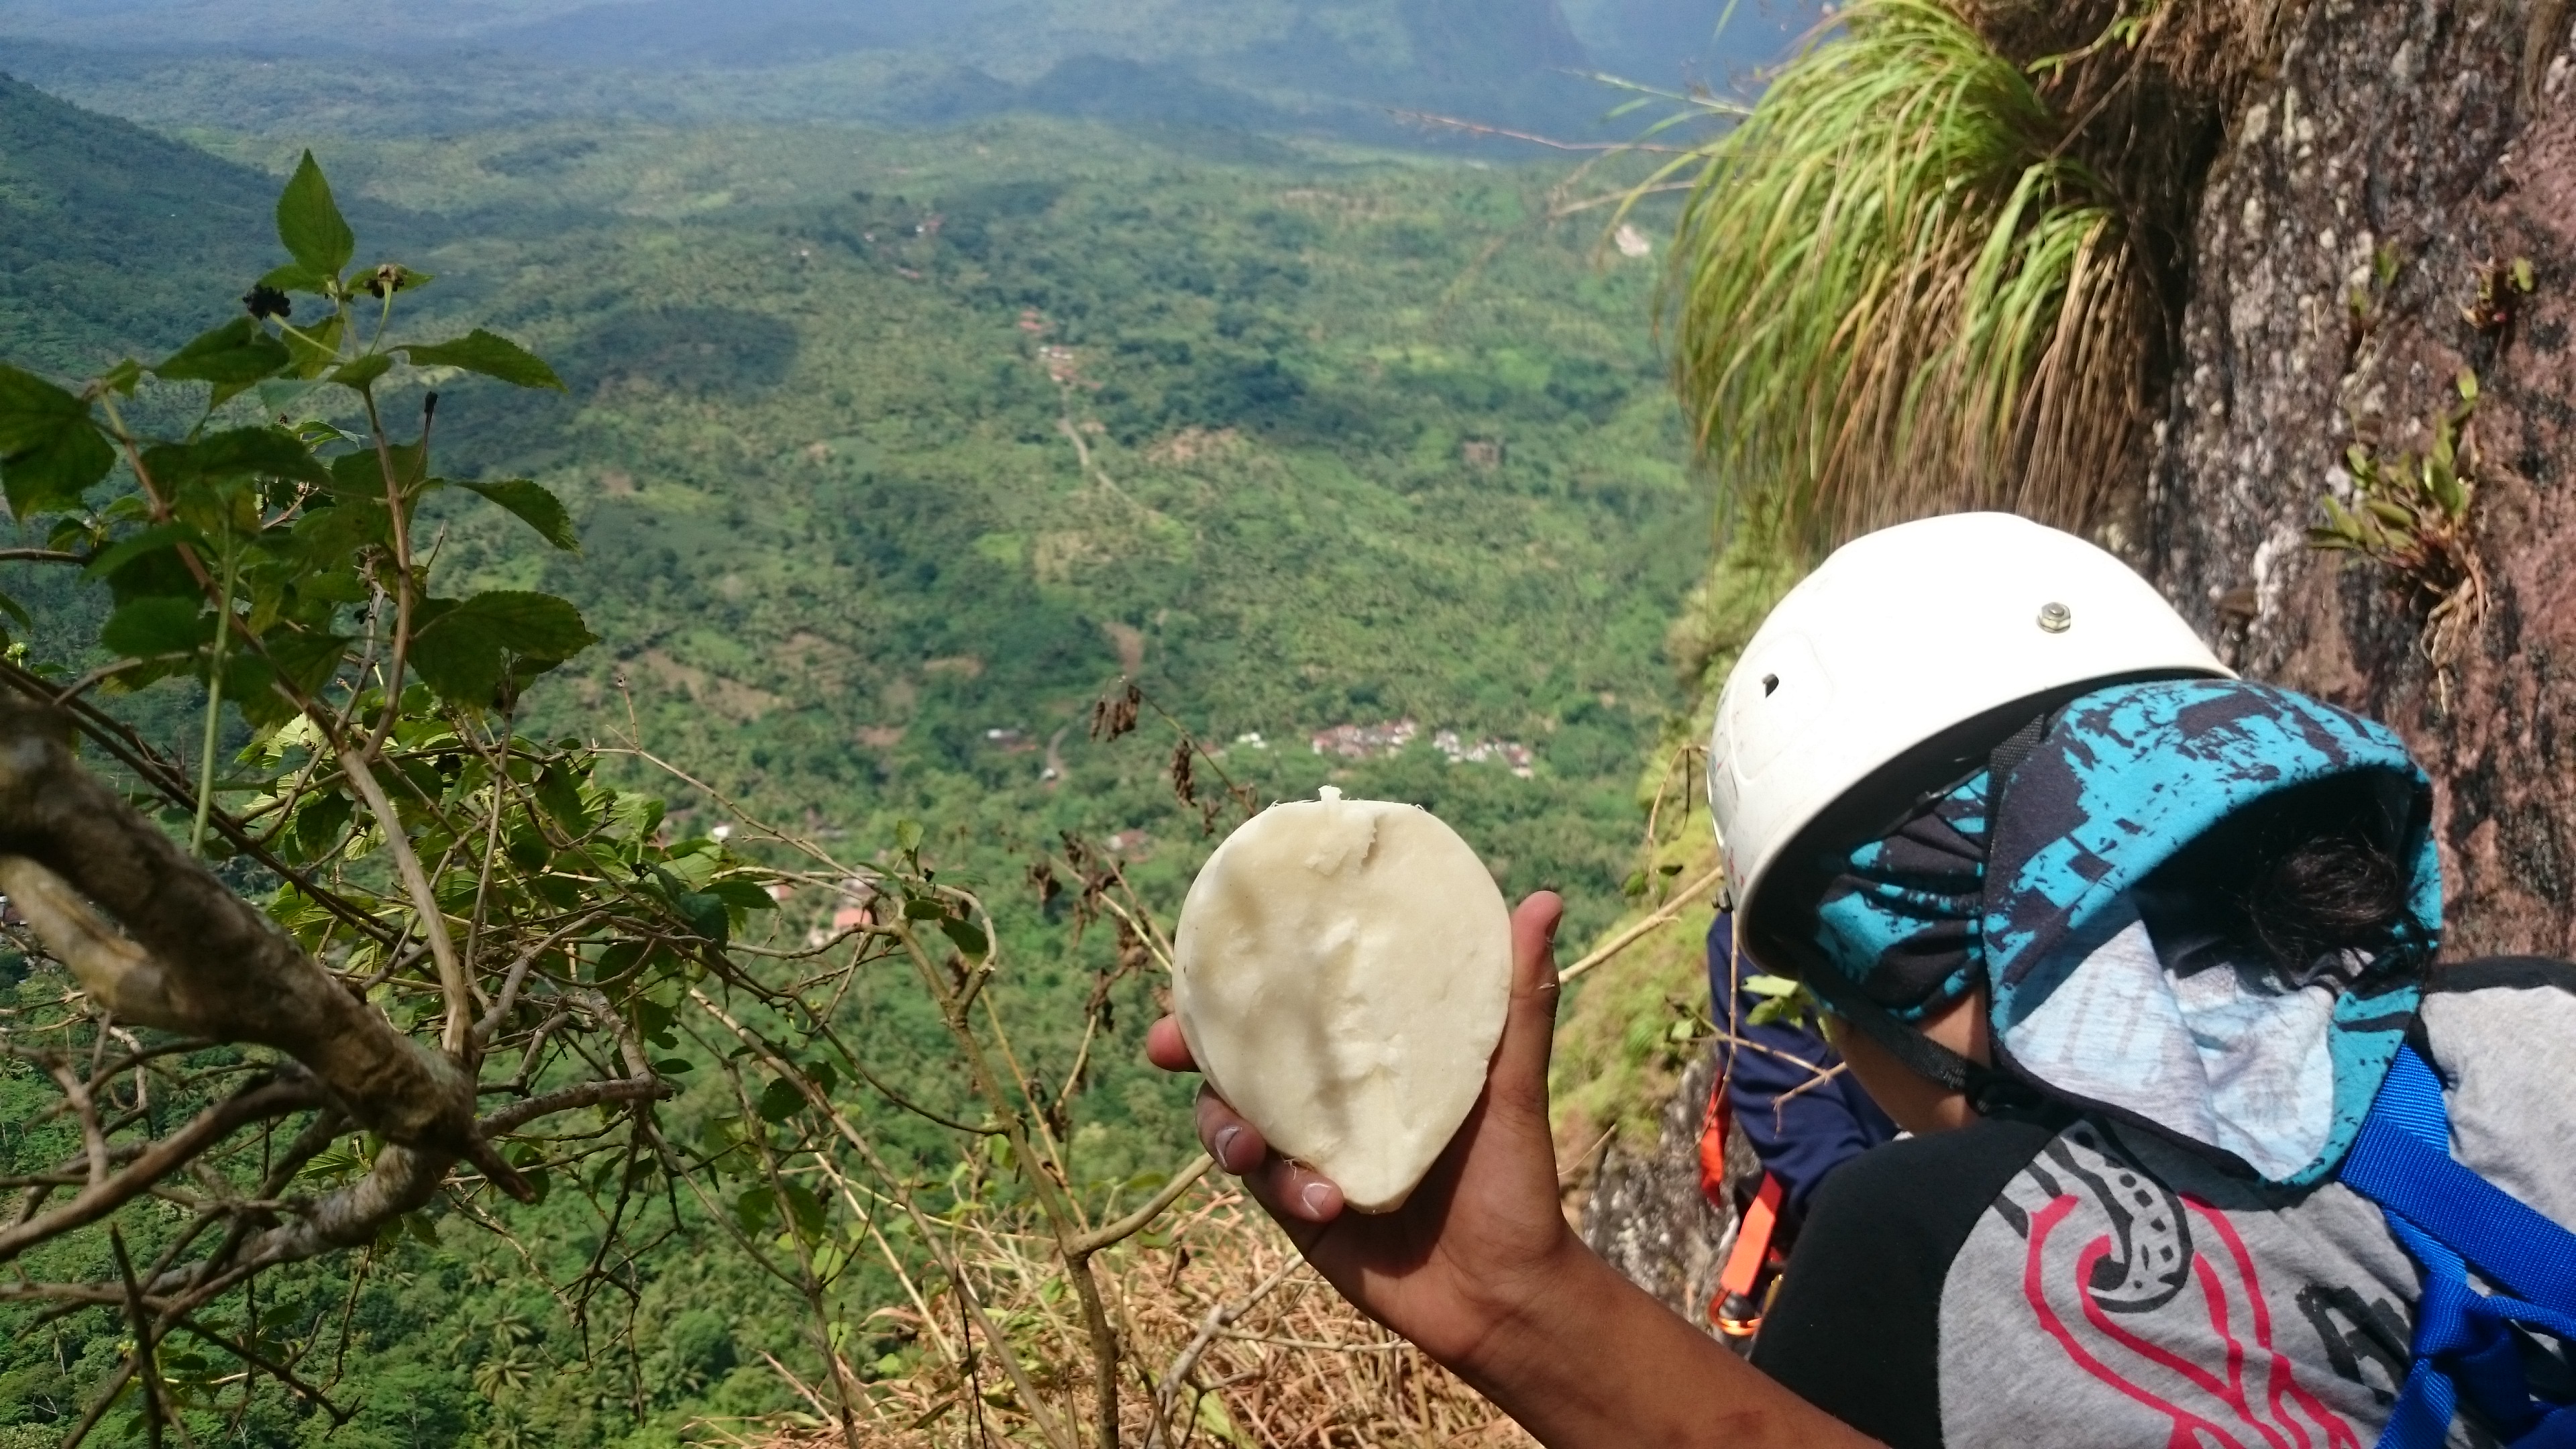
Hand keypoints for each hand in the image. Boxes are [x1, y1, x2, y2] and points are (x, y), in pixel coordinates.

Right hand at [1144, 891, 1576, 1369]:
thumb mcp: (1514, 1083)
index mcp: (1368, 1053)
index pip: (1295, 1003)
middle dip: (1190, 1046)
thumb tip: (1546, 900)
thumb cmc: (1515, 1178)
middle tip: (1163, 1045)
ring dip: (1225, 1127)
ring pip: (1230, 1121)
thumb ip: (1520, 999)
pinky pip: (1263, 1184)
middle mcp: (1328, 1096)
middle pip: (1238, 1055)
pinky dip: (1282, 1186)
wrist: (1507, 1295)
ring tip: (1249, 1149)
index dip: (1242, 980)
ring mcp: (1308, 1152)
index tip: (1203, 960)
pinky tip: (1325, 1201)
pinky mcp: (1298, 1208)